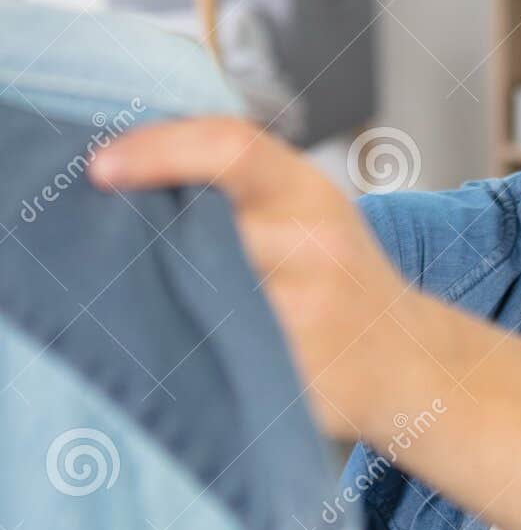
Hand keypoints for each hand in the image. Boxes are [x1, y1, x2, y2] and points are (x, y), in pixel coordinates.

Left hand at [89, 117, 402, 435]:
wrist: (411, 363)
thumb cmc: (343, 278)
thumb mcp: (312, 207)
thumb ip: (242, 184)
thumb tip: (130, 166)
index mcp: (311, 195)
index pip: (229, 149)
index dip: (158, 150)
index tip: (100, 167)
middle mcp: (314, 251)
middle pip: (199, 234)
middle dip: (151, 243)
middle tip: (114, 248)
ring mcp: (309, 322)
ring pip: (201, 304)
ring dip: (164, 303)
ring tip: (156, 303)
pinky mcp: (297, 380)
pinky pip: (219, 362)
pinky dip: (191, 355)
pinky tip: (189, 349)